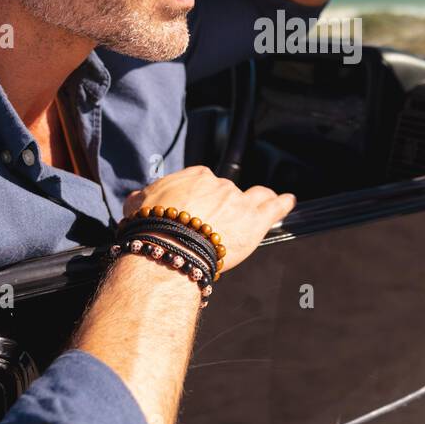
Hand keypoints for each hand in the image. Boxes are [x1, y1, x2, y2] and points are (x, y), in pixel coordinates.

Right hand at [123, 166, 295, 272]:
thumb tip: (137, 198)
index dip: (202, 196)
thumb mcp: (136, 206)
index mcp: (195, 178)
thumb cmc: (150, 228)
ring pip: (255, 196)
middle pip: (227, 192)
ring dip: (258, 200)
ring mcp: (240, 201)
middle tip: (215, 224)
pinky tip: (288, 201)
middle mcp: (220, 185)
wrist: (168, 246)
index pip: (203, 181)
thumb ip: (142, 198)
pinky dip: (282, 203)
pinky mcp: (255, 220)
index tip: (198, 207)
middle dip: (223, 205)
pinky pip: (274, 206)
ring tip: (264, 202)